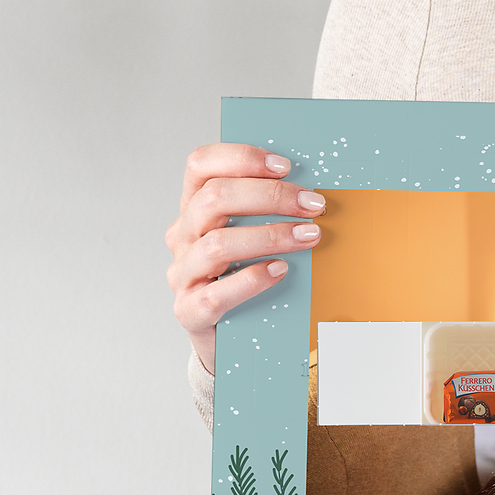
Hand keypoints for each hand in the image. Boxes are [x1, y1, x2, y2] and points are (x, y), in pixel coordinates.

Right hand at [165, 142, 324, 371]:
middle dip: (269, 196)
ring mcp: (183, 274)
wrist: (228, 336)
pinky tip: (280, 271)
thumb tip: (313, 190)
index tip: (285, 166)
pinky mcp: (189, 310)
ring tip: (307, 237)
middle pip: (214, 199)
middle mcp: (182, 236)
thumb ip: (267, 211)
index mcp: (194, 208)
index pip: (201, 165)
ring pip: (217, 244)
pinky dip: (252, 279)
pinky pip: (216, 294)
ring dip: (269, 236)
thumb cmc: (246, 275)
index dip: (241, 158)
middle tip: (313, 204)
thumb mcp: (252, 235)